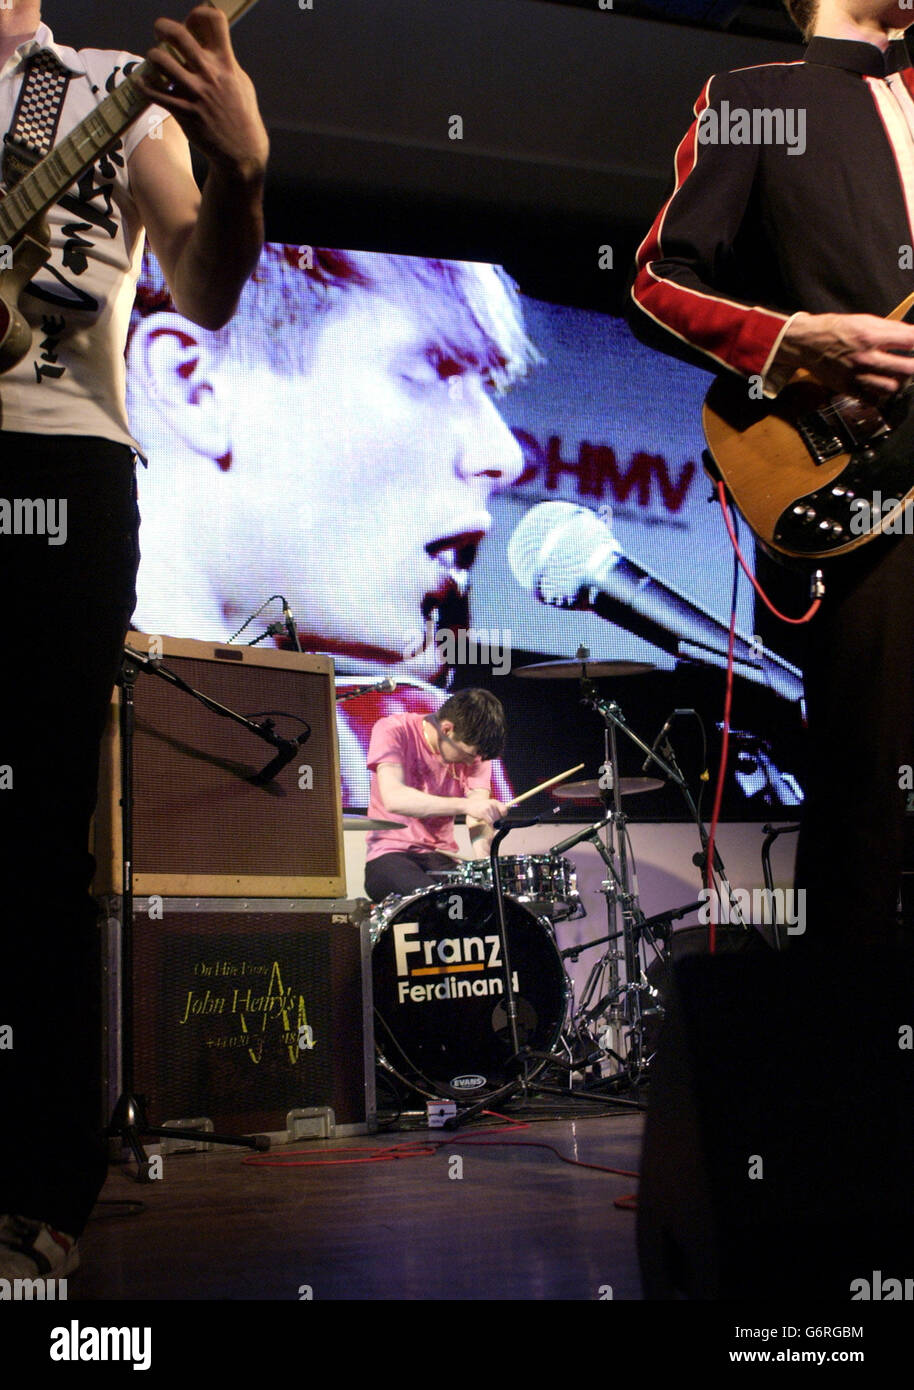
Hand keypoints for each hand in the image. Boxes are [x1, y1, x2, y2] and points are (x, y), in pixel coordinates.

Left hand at [135, 7, 268, 180]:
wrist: (242, 151)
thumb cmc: (241, 114)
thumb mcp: (240, 81)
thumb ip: (224, 60)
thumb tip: (207, 40)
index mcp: (226, 63)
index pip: (214, 20)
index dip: (200, 12)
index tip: (192, 21)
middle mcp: (210, 74)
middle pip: (178, 34)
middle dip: (162, 27)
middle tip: (159, 31)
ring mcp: (196, 93)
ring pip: (160, 60)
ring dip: (153, 57)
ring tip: (155, 61)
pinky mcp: (184, 113)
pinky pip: (154, 93)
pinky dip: (143, 85)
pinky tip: (142, 83)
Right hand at [464, 792, 507, 825]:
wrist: (468, 805)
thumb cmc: (479, 805)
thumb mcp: (489, 803)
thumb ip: (495, 808)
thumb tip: (503, 816)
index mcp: (495, 802)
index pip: (504, 809)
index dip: (503, 815)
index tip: (501, 818)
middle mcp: (492, 804)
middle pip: (499, 817)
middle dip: (496, 821)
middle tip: (490, 820)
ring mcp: (488, 809)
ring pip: (495, 820)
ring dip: (492, 823)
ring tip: (487, 821)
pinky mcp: (483, 813)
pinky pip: (490, 822)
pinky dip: (490, 825)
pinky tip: (488, 825)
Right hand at [777, 311, 913, 398]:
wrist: (806, 343)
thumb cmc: (834, 330)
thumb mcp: (863, 320)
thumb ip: (889, 327)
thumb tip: (911, 333)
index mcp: (871, 336)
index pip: (910, 340)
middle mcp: (866, 357)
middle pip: (906, 368)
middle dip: (913, 366)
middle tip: (911, 364)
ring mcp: (857, 375)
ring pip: (891, 387)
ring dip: (897, 382)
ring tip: (895, 376)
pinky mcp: (847, 388)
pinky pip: (871, 399)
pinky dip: (877, 394)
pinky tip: (877, 386)